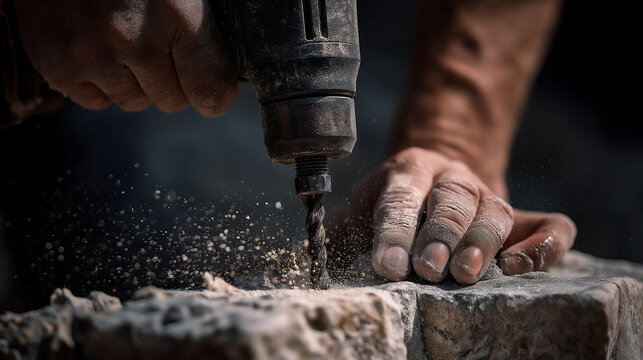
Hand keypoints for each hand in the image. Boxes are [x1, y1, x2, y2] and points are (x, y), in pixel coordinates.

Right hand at [14, 0, 236, 115]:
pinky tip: (93, 44)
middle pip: (173, 101)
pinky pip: (97, 101)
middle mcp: (133, 37)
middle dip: (170, 80)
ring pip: (135, 102)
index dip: (214, 89)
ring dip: (134, 81)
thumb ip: (204, 29)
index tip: (209, 81)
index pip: (212, 90)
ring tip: (119, 38)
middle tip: (154, 43)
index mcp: (175, 11)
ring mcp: (90, 54)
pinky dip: (99, 81)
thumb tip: (224, 84)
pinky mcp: (57, 66)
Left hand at [329, 147, 575, 283]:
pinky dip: (544, 246)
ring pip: (496, 210)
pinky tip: (518, 267)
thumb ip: (337, 233)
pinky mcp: (525, 217)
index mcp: (407, 172)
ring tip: (466, 273)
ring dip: (482, 241)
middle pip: (452, 199)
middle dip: (440, 233)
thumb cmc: (394, 208)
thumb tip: (306, 262)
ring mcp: (491, 195)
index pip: (400, 197)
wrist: (438, 181)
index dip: (394, 230)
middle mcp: (452, 177)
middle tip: (429, 268)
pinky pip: (551, 226)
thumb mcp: (361, 212)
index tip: (388, 266)